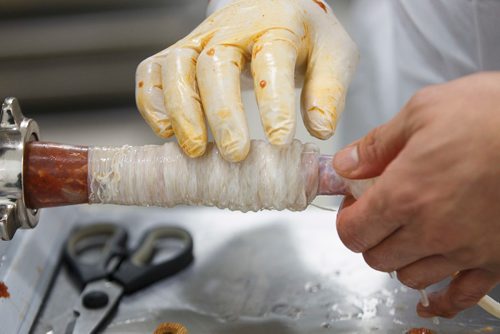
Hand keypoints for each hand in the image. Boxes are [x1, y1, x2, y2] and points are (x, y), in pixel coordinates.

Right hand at [136, 0, 357, 161]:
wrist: (275, 9)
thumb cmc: (304, 37)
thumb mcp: (334, 54)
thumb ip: (329, 89)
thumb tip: (320, 129)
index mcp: (276, 25)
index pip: (272, 59)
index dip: (273, 102)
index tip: (280, 140)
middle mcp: (231, 29)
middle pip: (215, 64)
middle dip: (222, 113)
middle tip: (235, 154)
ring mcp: (199, 39)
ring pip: (176, 67)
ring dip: (182, 111)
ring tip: (196, 150)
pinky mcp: (179, 53)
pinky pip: (151, 72)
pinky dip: (151, 102)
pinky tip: (166, 131)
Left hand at [333, 72, 499, 317]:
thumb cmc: (491, 114)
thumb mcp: (423, 112)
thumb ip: (377, 145)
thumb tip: (345, 165)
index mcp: (404, 194)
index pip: (352, 232)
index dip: (346, 219)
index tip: (353, 204)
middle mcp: (430, 230)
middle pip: (377, 257)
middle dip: (370, 237)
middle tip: (378, 215)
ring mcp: (464, 250)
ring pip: (411, 277)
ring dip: (401, 260)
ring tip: (408, 237)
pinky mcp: (495, 259)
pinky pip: (461, 296)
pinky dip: (441, 300)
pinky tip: (432, 294)